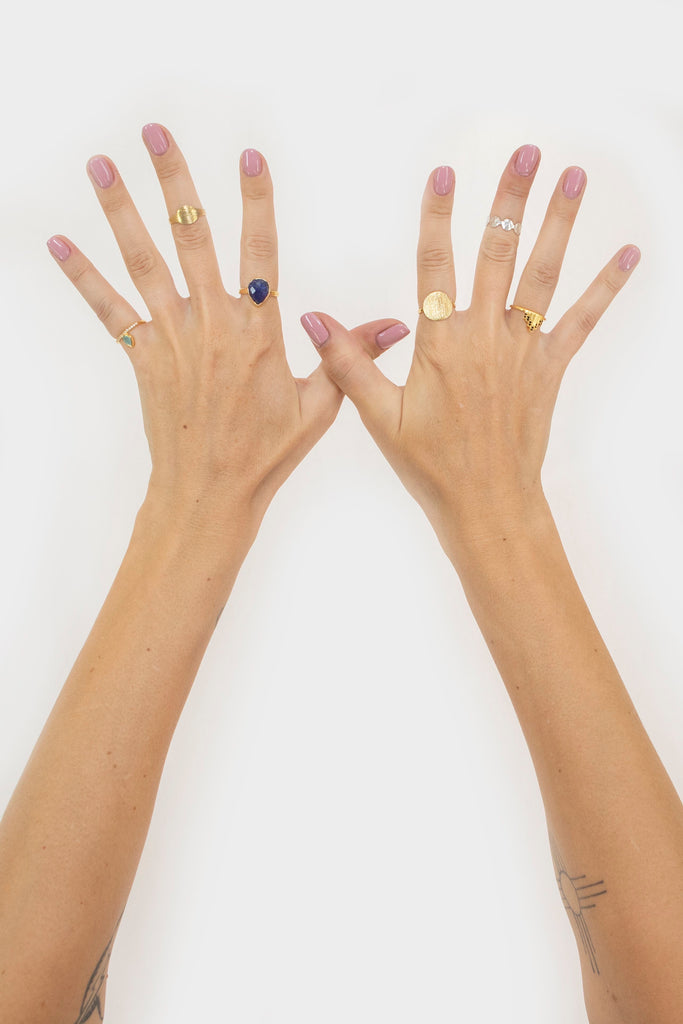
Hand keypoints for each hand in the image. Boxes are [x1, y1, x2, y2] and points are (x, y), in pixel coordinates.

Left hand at [47, 124, 408, 543]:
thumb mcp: (321, 405)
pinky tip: (57, 243)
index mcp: (260, 331)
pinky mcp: (143, 356)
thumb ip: (351, 355)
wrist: (211, 491)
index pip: (260, 251)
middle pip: (193, 237)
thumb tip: (394, 323)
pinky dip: (82, 275)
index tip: (249, 156)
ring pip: (145, 261)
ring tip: (101, 164)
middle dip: (174, 181)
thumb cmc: (266, 453)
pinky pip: (107, 309)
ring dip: (122, 209)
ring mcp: (173, 337)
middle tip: (155, 133)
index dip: (256, 201)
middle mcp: (213, 323)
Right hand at [301, 145, 639, 555]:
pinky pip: (582, 320)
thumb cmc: (432, 466)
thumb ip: (350, 364)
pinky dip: (606, 286)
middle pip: (498, 252)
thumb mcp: (379, 417)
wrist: (486, 503)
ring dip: (559, 223)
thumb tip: (314, 318)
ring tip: (573, 177)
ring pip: (543, 274)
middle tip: (524, 151)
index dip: (437, 216)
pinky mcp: (549, 368)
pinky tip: (628, 253)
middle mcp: (485, 336)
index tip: (443, 173)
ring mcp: (522, 350)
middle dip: (509, 198)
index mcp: (440, 345)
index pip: (435, 265)